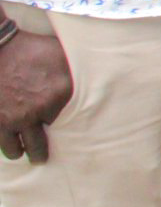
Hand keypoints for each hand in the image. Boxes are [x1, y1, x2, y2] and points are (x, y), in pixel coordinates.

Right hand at [0, 31, 73, 162]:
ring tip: (23, 152)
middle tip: (42, 157)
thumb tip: (106, 72)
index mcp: (61, 94)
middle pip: (42, 145)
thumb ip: (80, 70)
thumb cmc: (33, 49)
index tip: (72, 133)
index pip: (74, 123)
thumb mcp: (63, 54)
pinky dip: (6, 145)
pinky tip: (10, 146)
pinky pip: (2, 143)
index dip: (69, 127)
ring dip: (20, 151)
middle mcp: (39, 111)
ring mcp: (15, 118)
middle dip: (41, 153)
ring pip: (18, 150)